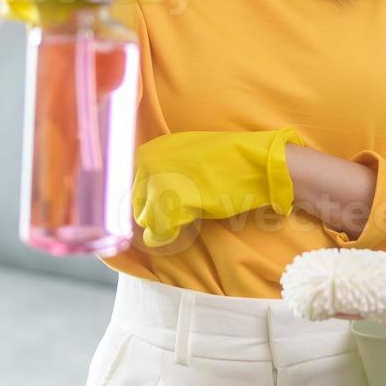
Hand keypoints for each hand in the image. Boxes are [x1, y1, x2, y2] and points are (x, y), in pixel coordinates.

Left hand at [131, 128, 303, 247]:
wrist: (256, 162)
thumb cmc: (225, 162)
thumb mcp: (184, 157)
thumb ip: (161, 174)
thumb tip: (144, 200)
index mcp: (148, 150)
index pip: (130, 189)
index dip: (147, 203)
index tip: (165, 208)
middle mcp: (146, 162)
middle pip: (136, 205)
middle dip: (156, 214)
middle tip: (183, 211)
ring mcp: (156, 180)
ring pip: (145, 220)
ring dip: (164, 223)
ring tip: (190, 211)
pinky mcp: (170, 200)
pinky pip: (158, 231)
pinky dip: (168, 235)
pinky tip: (189, 221)